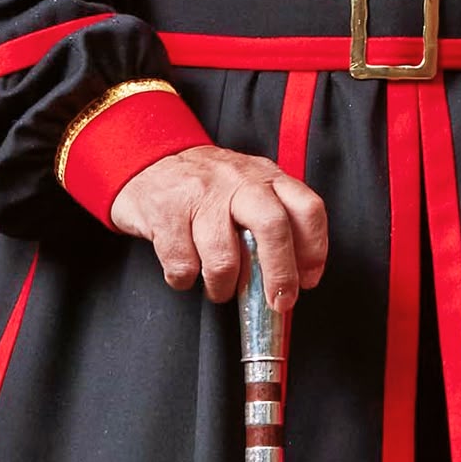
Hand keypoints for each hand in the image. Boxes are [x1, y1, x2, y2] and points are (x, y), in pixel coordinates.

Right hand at [105, 145, 332, 310]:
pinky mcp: (165, 212)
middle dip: (279, 275)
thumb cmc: (206, 187)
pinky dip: (184, 279)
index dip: (314, 251)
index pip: (306, 208)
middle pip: (273, 228)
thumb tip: (296, 277)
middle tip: (276, 302)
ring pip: (224, 260)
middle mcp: (237, 180)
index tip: (308, 280)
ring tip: (218, 284)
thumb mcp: (248, 188)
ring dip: (223, 287)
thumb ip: (274, 220)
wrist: (146, 159)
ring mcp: (200, 194)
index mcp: (265, 176)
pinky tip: (185, 268)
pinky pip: (183, 267)